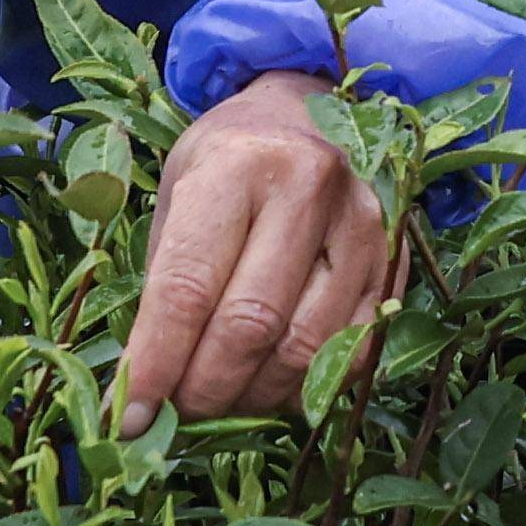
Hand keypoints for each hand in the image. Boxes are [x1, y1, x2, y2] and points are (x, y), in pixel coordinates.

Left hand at [118, 74, 401, 432]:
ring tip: (224, 403)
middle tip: (178, 414)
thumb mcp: (177, 193)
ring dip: (257, 396)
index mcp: (237, 165)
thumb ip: (164, 283)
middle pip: (251, 324)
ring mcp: (362, 222)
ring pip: (307, 347)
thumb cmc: (227, 159)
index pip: (189, 287)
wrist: (307, 109)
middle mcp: (308, 187)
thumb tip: (144, 387)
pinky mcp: (395, 253)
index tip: (130, 415)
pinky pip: (355, 347)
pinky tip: (278, 386)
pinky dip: (311, 385)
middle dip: (205, 388)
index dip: (156, 362)